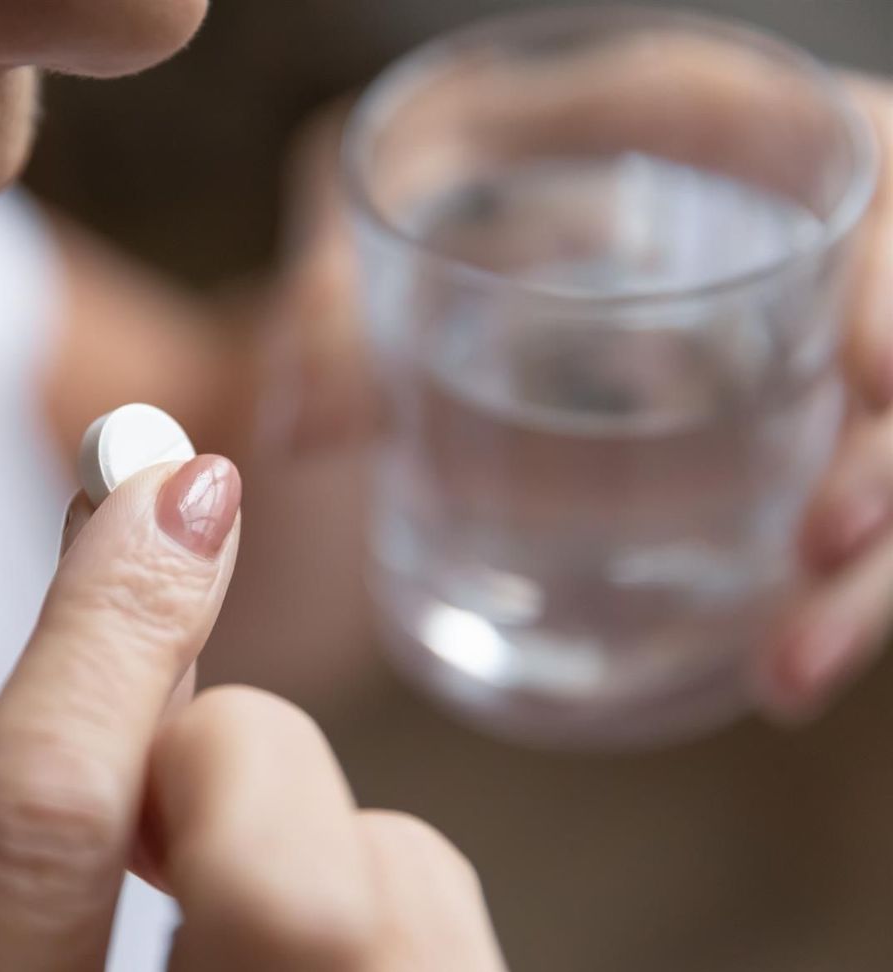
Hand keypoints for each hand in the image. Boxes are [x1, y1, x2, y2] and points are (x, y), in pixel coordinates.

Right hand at [0, 457, 638, 971]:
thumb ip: (55, 788)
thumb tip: (163, 510)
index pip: (40, 830)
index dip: (110, 630)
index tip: (172, 488)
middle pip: (295, 897)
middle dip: (254, 766)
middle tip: (204, 797)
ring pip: (443, 956)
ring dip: (378, 889)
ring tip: (311, 968)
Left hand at [213, 75, 892, 723]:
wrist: (422, 269)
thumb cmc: (418, 198)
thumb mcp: (375, 204)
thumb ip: (331, 299)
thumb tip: (302, 430)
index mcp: (721, 130)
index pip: (867, 176)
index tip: (878, 380)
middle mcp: (784, 239)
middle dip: (891, 458)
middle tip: (823, 543)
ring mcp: (793, 348)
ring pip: (879, 455)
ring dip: (867, 572)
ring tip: (785, 669)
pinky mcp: (774, 438)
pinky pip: (842, 519)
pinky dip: (826, 599)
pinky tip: (774, 675)